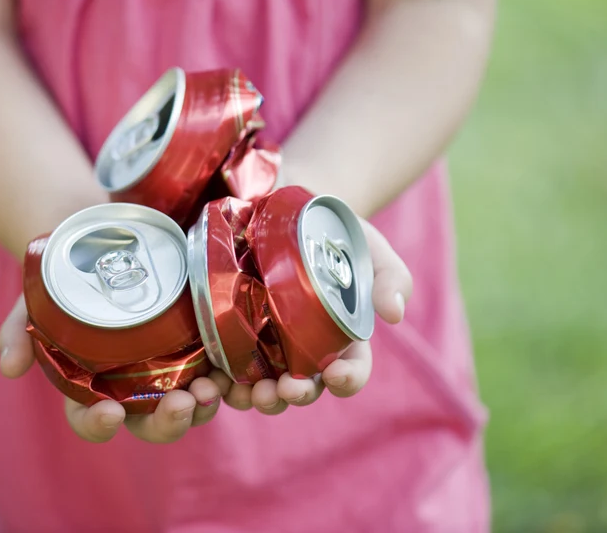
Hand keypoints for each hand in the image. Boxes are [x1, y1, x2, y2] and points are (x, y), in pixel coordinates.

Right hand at [0, 295, 231, 442]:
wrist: (105, 239)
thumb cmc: (67, 276)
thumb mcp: (37, 297)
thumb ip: (19, 329)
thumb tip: (9, 367)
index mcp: (92, 386)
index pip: (91, 421)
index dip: (99, 425)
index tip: (110, 413)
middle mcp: (133, 388)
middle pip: (150, 424)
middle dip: (168, 423)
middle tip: (181, 402)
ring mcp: (170, 370)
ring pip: (191, 406)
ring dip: (205, 406)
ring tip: (213, 386)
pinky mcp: (200, 347)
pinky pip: (221, 374)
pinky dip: (233, 381)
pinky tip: (240, 372)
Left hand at [222, 218, 412, 414]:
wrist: (283, 207)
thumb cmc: (334, 232)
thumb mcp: (369, 248)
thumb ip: (390, 276)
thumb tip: (393, 314)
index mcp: (342, 339)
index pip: (351, 371)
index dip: (347, 380)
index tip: (335, 374)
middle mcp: (304, 351)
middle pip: (303, 388)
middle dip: (295, 396)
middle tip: (285, 390)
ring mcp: (266, 346)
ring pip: (262, 388)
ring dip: (255, 398)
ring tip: (247, 393)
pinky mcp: (231, 334)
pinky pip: (224, 368)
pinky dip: (220, 382)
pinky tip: (212, 382)